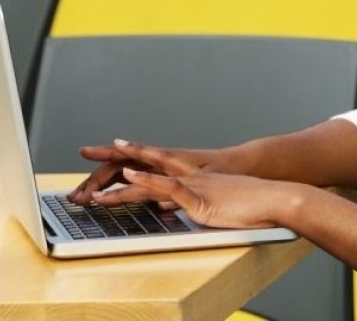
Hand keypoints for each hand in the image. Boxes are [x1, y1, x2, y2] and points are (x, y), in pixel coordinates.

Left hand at [89, 141, 296, 229]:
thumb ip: (185, 201)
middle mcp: (185, 169)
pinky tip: (132, 175)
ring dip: (122, 170)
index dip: (126, 155)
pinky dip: (148, 178)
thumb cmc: (244, 200)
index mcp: (185, 172)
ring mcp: (191, 179)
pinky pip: (169, 183)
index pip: (149, 160)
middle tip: (86, 148)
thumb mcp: (208, 201)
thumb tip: (165, 207)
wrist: (270, 191)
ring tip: (100, 166)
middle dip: (113, 154)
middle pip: (143, 158)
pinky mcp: (199, 192)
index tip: (103, 150)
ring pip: (151, 171)